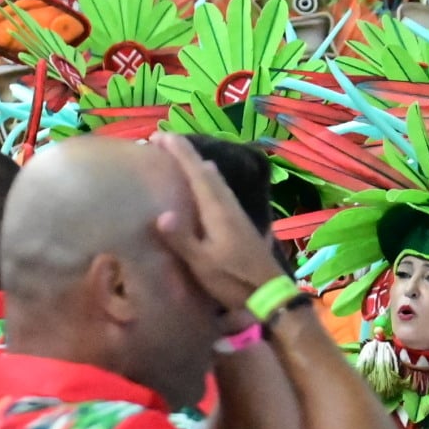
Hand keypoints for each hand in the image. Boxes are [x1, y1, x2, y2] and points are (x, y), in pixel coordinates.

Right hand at [152, 132, 288, 311]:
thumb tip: (160, 213)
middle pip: (205, 170)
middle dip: (184, 154)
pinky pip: (218, 189)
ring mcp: (235, 211)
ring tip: (176, 160)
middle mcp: (227, 203)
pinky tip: (200, 187)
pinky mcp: (238, 221)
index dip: (179, 151)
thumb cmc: (233, 280)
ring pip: (214, 178)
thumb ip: (183, 239)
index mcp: (217, 208)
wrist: (268, 293)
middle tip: (161, 144)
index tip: (159, 136)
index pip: (196, 171)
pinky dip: (204, 179)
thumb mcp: (203, 264)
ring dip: (195, 165)